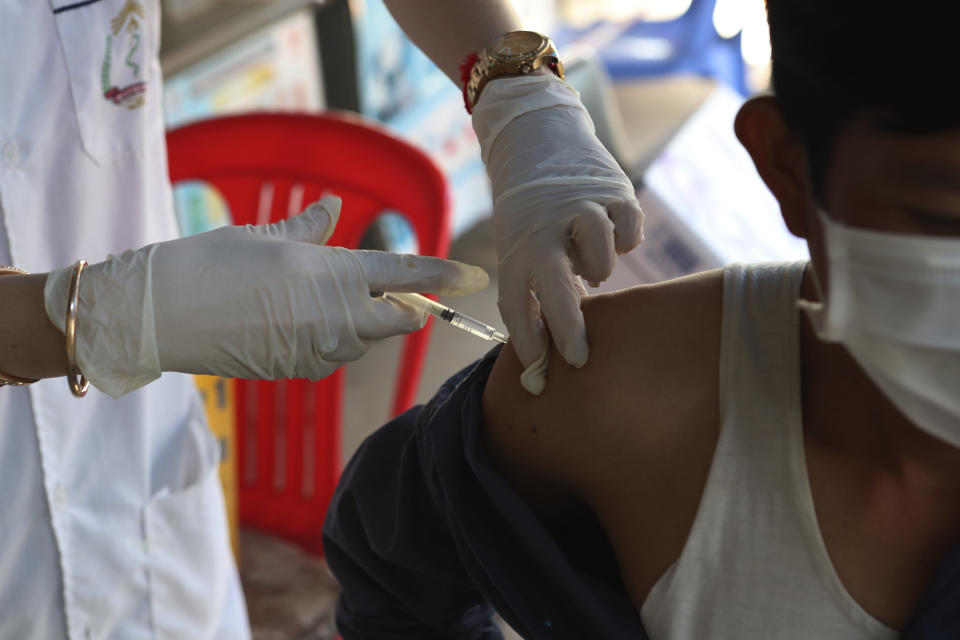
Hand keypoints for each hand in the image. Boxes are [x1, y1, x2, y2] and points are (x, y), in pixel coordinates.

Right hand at [44, 196, 488, 397]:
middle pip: (397, 320)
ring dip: (361, 324)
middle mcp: (339, 318)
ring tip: (318, 301)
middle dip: (404, 309)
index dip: (442, 276)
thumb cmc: (213, 263)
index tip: (471, 277)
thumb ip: (310, 227)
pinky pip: (332, 356)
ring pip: (364, 340)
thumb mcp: (266, 237)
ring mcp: (320, 350)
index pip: (406, 276)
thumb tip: (334, 208)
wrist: (162, 314)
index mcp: (337, 275)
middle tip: (396, 294)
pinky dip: (330, 341)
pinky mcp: (298, 372)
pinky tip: (296, 324)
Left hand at [472, 74, 643, 394]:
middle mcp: (546, 234)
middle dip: (568, 332)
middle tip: (579, 359)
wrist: (537, 138)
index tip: (538, 376)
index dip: (529, 344)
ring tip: (589, 258)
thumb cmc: (529, 210)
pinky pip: (629, 235)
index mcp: (517, 250)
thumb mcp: (518, 246)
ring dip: (599, 268)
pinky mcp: (614, 194)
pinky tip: (611, 231)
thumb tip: (548, 352)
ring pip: (602, 263)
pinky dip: (625, 239)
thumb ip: (534, 290)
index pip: (518, 307)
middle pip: (557, 295)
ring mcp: (581, 212)